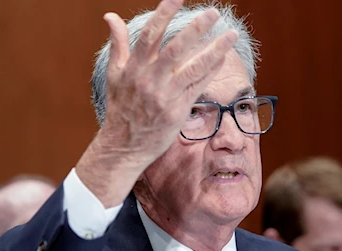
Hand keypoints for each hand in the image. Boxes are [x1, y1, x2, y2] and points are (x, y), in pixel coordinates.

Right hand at [76, 0, 238, 206]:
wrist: (124, 146)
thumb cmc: (120, 108)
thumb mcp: (114, 75)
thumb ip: (117, 44)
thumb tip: (110, 16)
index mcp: (134, 68)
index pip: (150, 35)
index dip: (163, 14)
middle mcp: (150, 80)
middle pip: (176, 49)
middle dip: (197, 29)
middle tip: (214, 12)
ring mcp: (166, 96)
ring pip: (194, 68)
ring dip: (215, 50)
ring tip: (231, 35)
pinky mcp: (178, 110)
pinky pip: (198, 87)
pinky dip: (211, 72)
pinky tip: (222, 58)